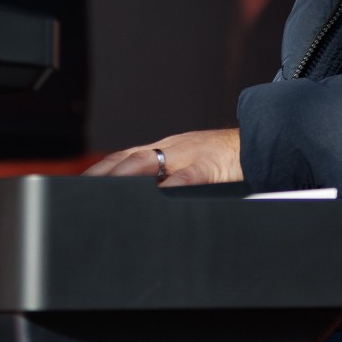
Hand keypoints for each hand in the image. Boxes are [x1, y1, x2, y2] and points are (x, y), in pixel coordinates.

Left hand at [83, 128, 241, 187]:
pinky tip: (156, 196)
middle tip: (80, 194)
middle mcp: (171, 149)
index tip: (78, 187)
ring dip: (121, 178)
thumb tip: (143, 200)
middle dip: (101, 176)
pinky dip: (168, 187)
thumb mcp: (191, 165)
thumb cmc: (226, 162)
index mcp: (166, 150)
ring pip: (147, 162)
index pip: (123, 158)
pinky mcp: (210, 167)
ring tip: (103, 194)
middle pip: (127, 159)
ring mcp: (189, 155)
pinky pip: (186, 177)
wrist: (263, 141)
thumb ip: (167, 179)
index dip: (99, 172)